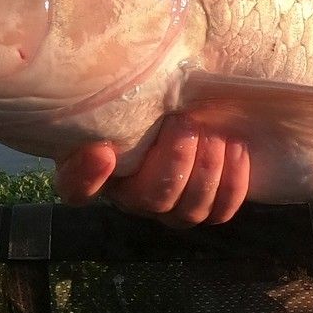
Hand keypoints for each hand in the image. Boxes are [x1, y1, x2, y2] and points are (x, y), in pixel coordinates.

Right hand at [53, 114, 252, 226]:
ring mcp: (173, 210)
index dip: (86, 178)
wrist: (189, 112)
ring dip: (207, 169)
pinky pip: (221, 210)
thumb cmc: (148, 106)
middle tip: (184, 122)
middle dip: (174, 161)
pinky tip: (235, 147)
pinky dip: (233, 180)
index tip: (102, 152)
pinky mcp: (207, 209)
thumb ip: (109, 107)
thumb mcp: (123, 101)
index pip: (77, 190)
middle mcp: (134, 200)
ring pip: (190, 210)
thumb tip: (104, 140)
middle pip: (151, 200)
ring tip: (213, 134)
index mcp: (102, 173)